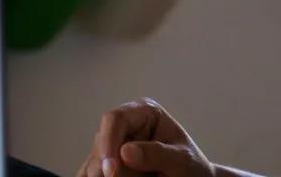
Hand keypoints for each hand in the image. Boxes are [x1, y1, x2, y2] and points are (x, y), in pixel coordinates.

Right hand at [77, 98, 214, 176]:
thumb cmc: (190, 165)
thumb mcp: (182, 159)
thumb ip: (158, 153)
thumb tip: (125, 151)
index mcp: (144, 111)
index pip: (114, 119)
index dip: (108, 143)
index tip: (111, 171)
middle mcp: (123, 125)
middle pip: (101, 146)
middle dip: (115, 169)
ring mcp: (111, 145)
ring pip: (94, 165)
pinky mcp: (104, 164)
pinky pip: (90, 175)